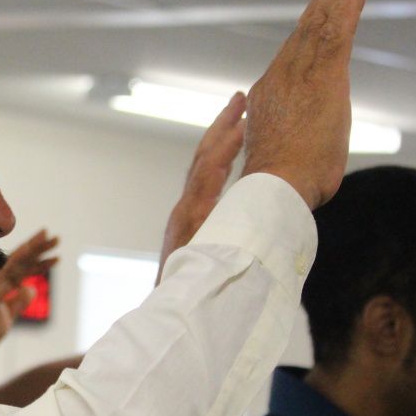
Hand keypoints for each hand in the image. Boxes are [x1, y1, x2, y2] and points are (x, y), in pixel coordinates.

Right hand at [0, 229, 59, 354]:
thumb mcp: (4, 320)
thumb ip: (17, 304)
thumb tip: (31, 289)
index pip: (20, 268)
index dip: (37, 261)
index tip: (56, 254)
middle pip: (20, 260)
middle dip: (38, 247)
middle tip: (56, 237)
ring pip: (17, 261)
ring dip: (36, 250)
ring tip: (54, 239)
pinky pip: (11, 272)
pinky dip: (28, 264)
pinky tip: (46, 261)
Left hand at [158, 92, 245, 281]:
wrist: (171, 317)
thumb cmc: (191, 298)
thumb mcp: (205, 271)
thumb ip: (217, 248)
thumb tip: (238, 231)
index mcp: (191, 218)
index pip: (208, 171)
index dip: (225, 145)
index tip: (244, 121)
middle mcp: (186, 211)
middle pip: (204, 159)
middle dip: (222, 127)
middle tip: (240, 99)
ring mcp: (187, 215)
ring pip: (204, 167)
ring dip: (222, 139)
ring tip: (239, 115)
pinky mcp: (191, 222)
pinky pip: (207, 181)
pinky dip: (221, 159)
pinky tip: (233, 152)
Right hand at [243, 0, 367, 208]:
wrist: (275, 187)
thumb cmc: (283, 184)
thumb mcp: (287, 154)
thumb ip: (295, 138)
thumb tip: (302, 143)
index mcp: (270, 95)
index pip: (296, 53)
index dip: (311, 25)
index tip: (324, 3)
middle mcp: (281, 76)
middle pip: (307, 30)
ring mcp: (300, 73)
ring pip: (321, 23)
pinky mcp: (323, 74)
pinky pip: (336, 29)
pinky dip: (347, 2)